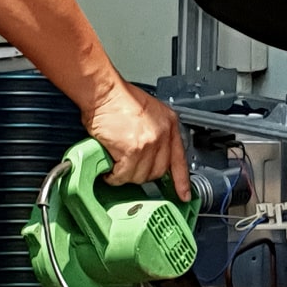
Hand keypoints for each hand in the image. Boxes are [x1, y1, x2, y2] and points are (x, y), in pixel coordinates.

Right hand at [82, 79, 190, 199]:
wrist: (103, 92)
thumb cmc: (118, 98)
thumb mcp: (149, 111)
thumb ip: (155, 132)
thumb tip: (150, 153)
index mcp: (169, 125)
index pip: (179, 159)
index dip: (181, 180)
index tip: (183, 195)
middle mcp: (162, 135)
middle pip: (158, 171)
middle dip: (141, 174)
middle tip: (128, 168)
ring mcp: (149, 144)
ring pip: (140, 176)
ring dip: (126, 176)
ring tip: (116, 166)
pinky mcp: (132, 150)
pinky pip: (124, 175)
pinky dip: (115, 177)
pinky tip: (109, 171)